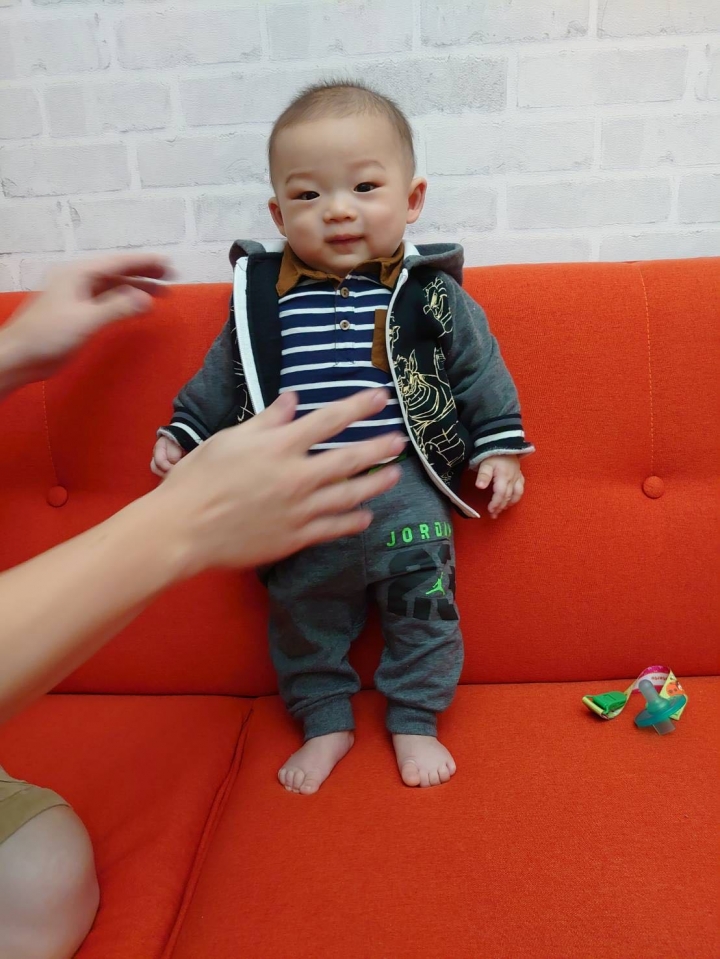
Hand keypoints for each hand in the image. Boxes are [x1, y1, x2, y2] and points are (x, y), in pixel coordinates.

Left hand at [0, 253, 170, 391]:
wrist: (19, 356)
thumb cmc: (48, 336)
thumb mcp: (86, 320)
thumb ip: (117, 308)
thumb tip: (147, 300)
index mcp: (78, 274)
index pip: (118, 263)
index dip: (144, 263)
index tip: (168, 265)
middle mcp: (78, 279)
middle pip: (116, 271)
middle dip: (144, 273)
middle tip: (170, 276)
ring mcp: (77, 295)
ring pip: (112, 286)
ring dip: (136, 288)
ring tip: (161, 293)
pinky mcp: (77, 311)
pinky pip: (106, 299)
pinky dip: (124, 301)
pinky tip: (135, 306)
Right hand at [156, 389, 403, 573]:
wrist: (183, 529)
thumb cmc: (199, 478)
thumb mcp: (230, 438)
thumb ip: (266, 420)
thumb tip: (292, 399)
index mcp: (279, 446)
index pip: (329, 420)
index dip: (359, 406)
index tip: (381, 398)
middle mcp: (295, 476)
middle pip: (349, 459)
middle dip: (379, 448)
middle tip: (400, 441)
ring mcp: (299, 509)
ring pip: (349, 495)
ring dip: (375, 484)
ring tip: (394, 476)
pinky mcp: (295, 537)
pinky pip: (333, 528)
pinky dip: (353, 522)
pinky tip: (366, 516)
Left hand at [475, 455, 523, 518]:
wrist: (504, 441)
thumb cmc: (492, 453)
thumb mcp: (485, 463)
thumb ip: (483, 475)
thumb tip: (480, 487)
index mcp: (503, 477)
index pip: (500, 494)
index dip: (496, 504)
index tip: (490, 511)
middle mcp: (512, 479)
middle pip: (508, 497)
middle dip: (501, 507)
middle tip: (494, 515)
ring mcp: (517, 476)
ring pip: (517, 494)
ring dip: (510, 503)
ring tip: (503, 509)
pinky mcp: (520, 474)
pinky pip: (521, 488)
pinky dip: (517, 496)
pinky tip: (512, 499)